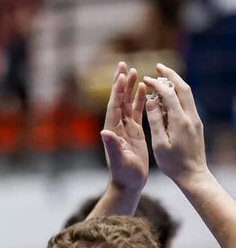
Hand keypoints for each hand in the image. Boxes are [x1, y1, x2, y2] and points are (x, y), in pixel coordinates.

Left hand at [100, 61, 148, 194]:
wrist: (129, 183)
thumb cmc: (124, 174)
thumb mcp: (119, 160)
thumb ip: (112, 146)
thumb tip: (104, 133)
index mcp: (112, 131)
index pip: (114, 107)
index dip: (117, 92)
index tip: (121, 75)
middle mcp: (116, 127)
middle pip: (118, 100)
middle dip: (120, 83)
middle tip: (123, 64)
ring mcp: (125, 128)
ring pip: (127, 103)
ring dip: (130, 87)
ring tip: (134, 70)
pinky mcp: (134, 131)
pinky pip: (137, 111)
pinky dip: (140, 99)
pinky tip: (144, 88)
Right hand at [144, 64, 207, 184]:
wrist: (193, 174)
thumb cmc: (172, 163)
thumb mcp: (160, 143)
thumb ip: (156, 120)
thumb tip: (151, 101)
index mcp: (179, 121)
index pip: (168, 94)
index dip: (157, 84)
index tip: (145, 78)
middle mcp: (190, 117)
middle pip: (182, 88)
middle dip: (170, 75)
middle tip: (158, 66)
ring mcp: (195, 119)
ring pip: (187, 94)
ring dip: (175, 83)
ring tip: (163, 77)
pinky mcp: (195, 124)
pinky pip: (187, 103)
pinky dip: (177, 94)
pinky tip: (169, 97)